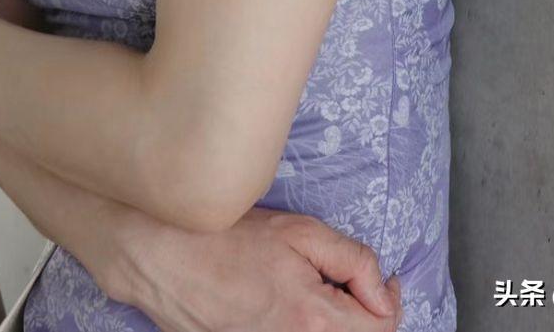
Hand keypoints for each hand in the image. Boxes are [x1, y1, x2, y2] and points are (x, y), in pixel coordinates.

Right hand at [127, 205, 402, 331]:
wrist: (163, 259)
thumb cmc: (228, 237)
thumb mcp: (300, 232)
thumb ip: (353, 261)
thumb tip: (383, 289)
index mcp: (314, 321)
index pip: (381, 330)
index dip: (390, 301)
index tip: (383, 280)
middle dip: (366, 317)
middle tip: (357, 285)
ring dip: (338, 325)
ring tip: (322, 292)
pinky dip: (307, 328)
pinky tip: (295, 306)